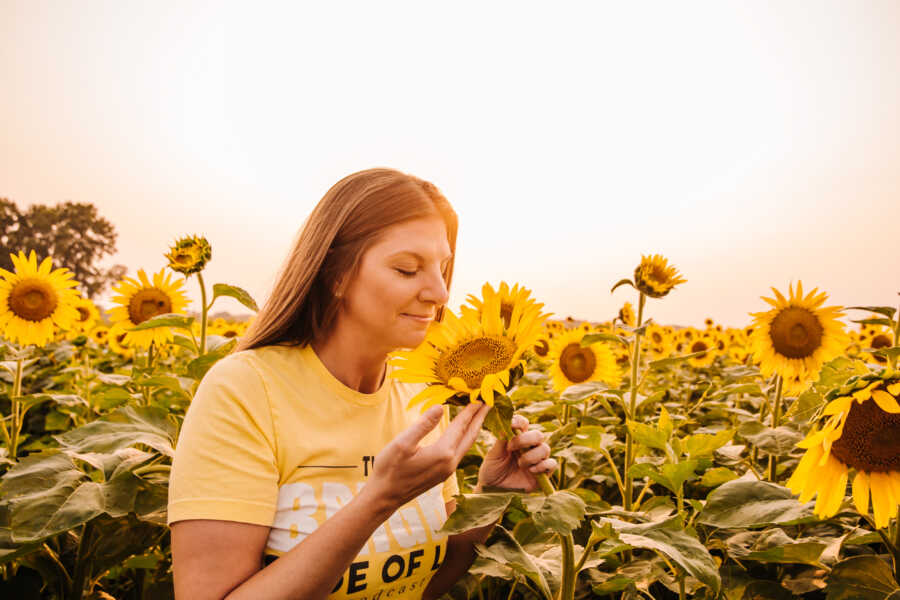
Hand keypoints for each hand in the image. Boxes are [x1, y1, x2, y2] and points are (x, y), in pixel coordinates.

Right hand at [364, 402, 490, 512]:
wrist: (384, 496)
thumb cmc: (390, 469)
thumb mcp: (403, 443)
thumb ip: (424, 424)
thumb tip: (440, 407)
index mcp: (442, 453)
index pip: (460, 426)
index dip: (470, 411)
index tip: (479, 398)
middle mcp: (450, 463)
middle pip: (470, 436)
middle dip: (480, 418)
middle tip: (488, 403)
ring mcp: (448, 470)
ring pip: (466, 445)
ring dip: (474, 429)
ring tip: (479, 416)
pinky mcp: (443, 474)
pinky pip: (459, 452)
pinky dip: (465, 439)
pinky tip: (462, 434)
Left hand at [476, 414, 556, 492]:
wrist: (493, 491)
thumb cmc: (492, 470)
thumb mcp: (493, 455)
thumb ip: (501, 440)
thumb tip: (505, 425)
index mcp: (517, 438)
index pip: (523, 424)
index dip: (519, 422)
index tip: (511, 425)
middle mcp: (529, 447)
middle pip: (538, 434)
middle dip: (526, 439)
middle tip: (511, 447)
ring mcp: (537, 460)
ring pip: (545, 449)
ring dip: (531, 455)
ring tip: (519, 464)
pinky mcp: (543, 473)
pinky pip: (551, 464)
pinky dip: (542, 465)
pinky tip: (531, 471)